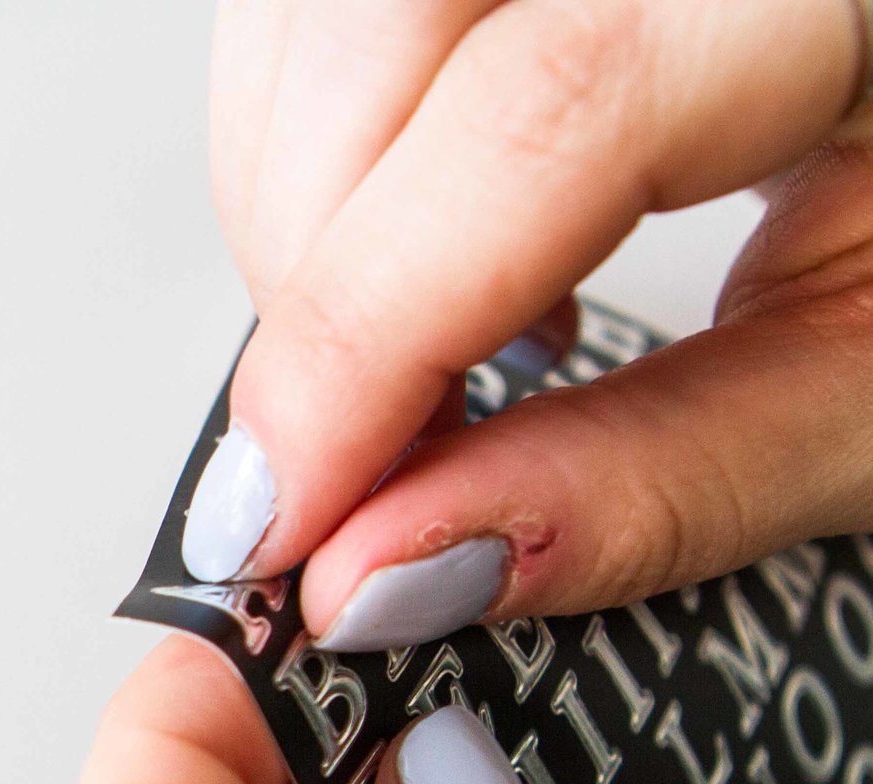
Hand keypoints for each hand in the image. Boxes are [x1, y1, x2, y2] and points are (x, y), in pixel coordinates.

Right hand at [180, 0, 872, 655]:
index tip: (287, 517)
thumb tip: (398, 571)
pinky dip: (320, 152)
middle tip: (339, 456)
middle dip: (311, 269)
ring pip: (313, 14)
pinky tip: (422, 245)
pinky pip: (325, 15)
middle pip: (379, 18)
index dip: (375, 328)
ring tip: (407, 356)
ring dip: (298, 213)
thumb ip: (652, 483)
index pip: (552, 105)